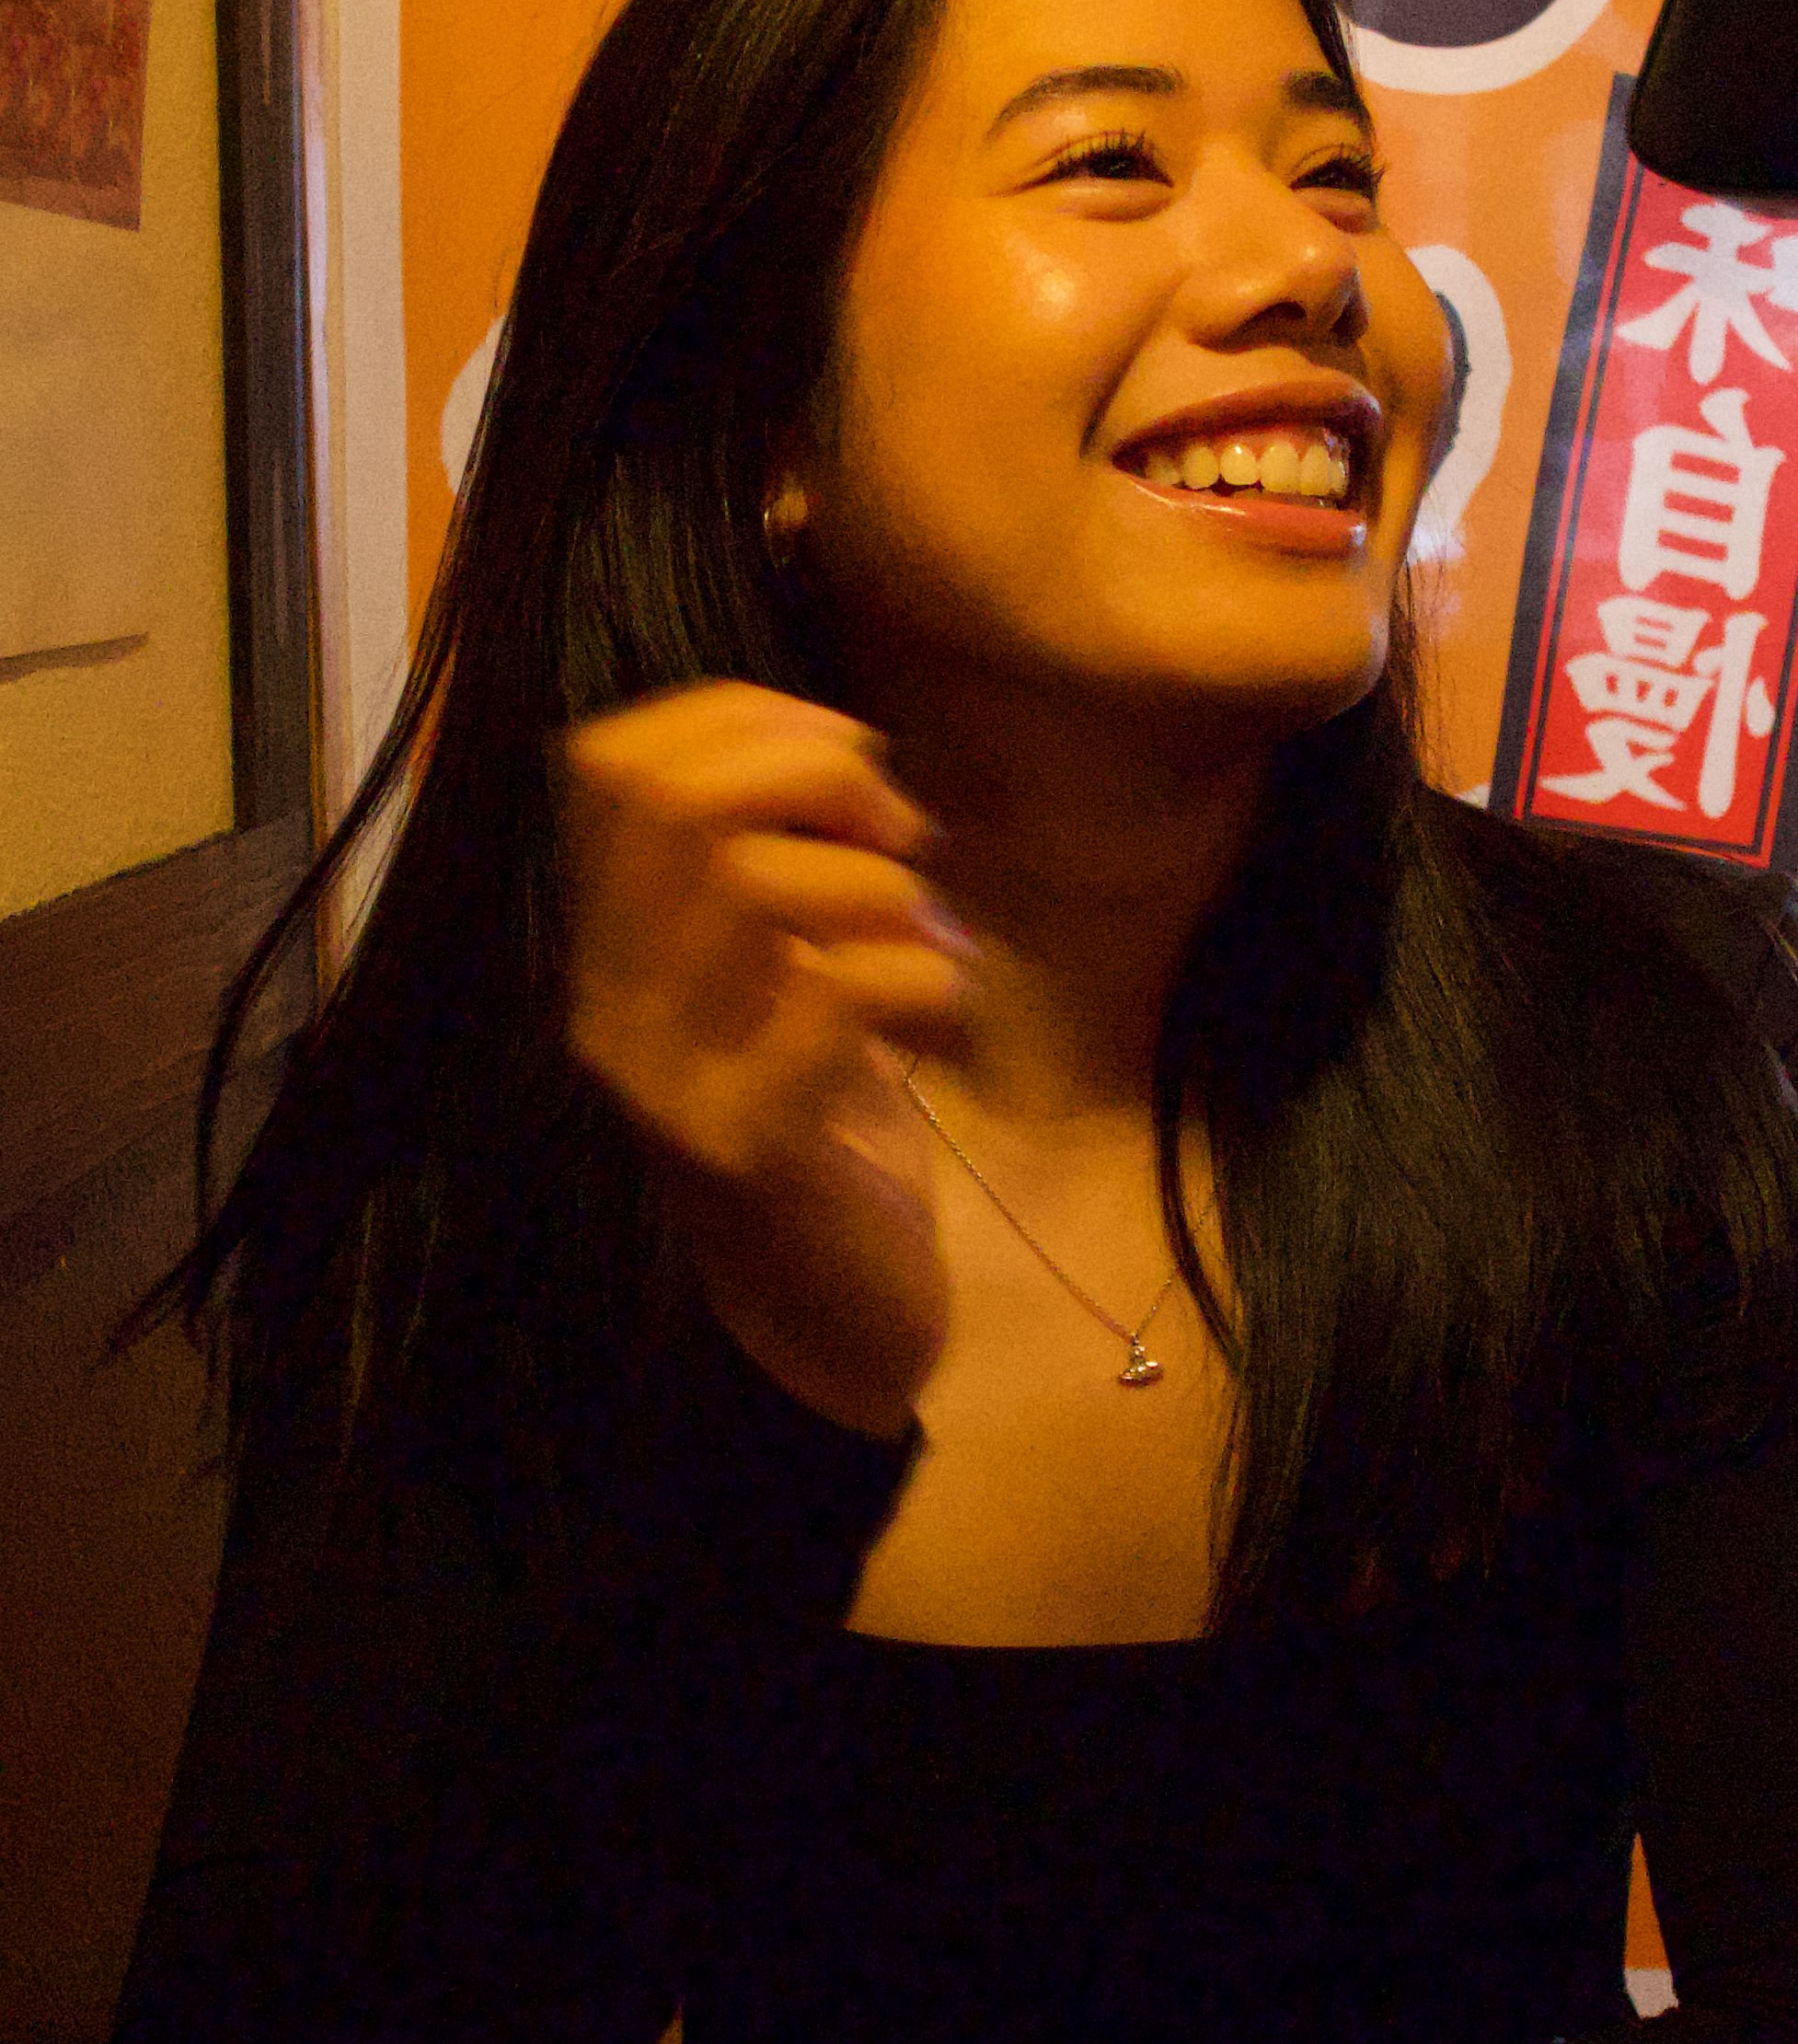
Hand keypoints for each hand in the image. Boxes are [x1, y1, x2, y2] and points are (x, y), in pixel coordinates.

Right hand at [560, 683, 972, 1438]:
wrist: (829, 1325)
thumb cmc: (828, 1125)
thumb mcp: (788, 970)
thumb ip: (782, 863)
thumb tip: (844, 756)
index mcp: (610, 945)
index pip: (610, 763)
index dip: (740, 717)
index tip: (850, 756)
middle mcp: (610, 1006)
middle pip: (673, 806)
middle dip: (816, 776)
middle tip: (900, 837)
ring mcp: (666, 1082)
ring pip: (757, 891)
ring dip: (886, 892)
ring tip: (929, 949)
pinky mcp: (748, 1150)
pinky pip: (835, 997)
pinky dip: (921, 978)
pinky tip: (942, 1023)